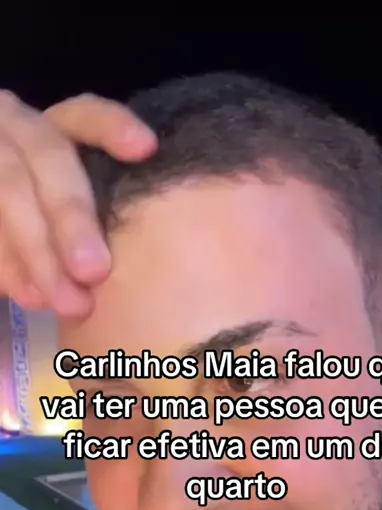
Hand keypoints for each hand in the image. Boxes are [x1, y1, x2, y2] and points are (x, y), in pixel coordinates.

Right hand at [0, 91, 156, 315]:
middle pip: (47, 159)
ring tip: (67, 302)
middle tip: (94, 272)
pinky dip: (9, 266)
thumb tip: (139, 260)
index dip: (111, 127)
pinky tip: (31, 296)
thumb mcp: (75, 196)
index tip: (146, 148)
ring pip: (10, 193)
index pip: (84, 113)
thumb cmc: (53, 214)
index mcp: (54, 126)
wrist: (2, 216)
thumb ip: (100, 210)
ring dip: (39, 252)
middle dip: (71, 217)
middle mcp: (17, 131)